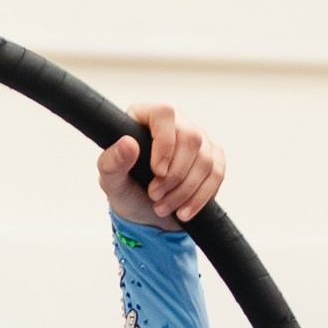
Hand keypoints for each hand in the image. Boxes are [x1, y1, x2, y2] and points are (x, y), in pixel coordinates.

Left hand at [98, 102, 223, 228]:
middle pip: (191, 138)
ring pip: (205, 160)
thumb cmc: (127, 189)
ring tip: (162, 208)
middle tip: (154, 196)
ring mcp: (198, 138)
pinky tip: (183, 212)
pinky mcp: (213, 157)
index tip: (156, 171)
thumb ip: (112, 162)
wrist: (145, 212)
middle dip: (174, 176)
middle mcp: (177, 122)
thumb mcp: (111, 180)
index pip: (165, 115)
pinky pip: (216, 174)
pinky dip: (200, 198)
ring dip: (184, 191)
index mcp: (147, 116)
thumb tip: (128, 144)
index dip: (165, 143)